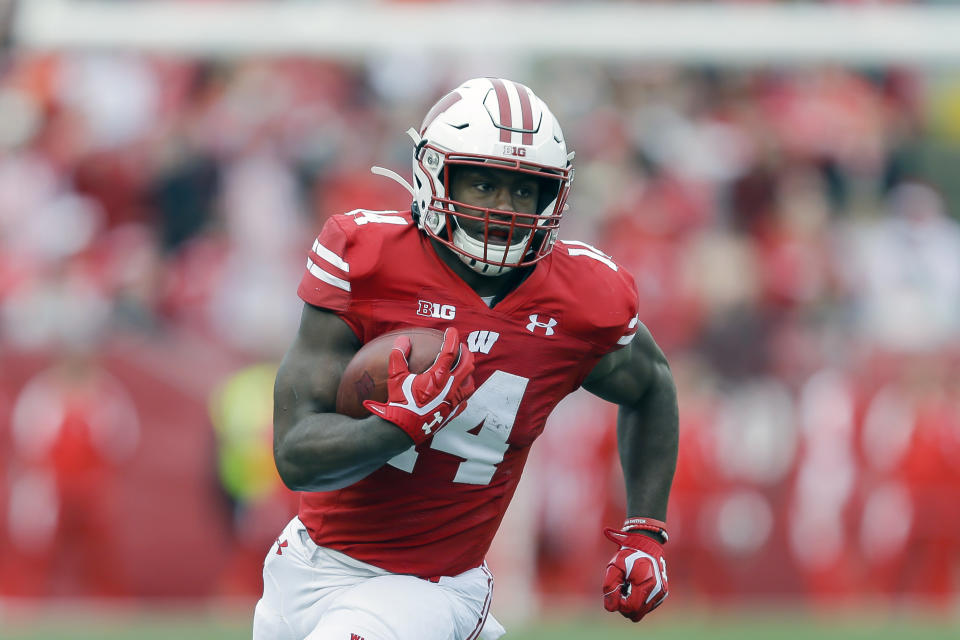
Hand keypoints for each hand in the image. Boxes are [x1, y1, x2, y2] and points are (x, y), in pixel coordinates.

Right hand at [363, 327, 474, 444]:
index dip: (452, 338)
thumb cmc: (400, 402)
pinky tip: (459, 390)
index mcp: (438, 377)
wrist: (404, 429)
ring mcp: (453, 401)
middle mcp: (450, 387)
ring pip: (470, 383)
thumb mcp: (396, 378)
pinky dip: (464, 391)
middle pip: (467, 365)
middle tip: (461, 348)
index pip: (450, 352)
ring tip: (463, 367)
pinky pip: (465, 400)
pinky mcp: (453, 413)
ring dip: (468, 372)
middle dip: (466, 353)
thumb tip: (402, 341)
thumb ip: (399, 356)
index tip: (452, 330)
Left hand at [602, 527, 668, 621]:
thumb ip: (610, 587)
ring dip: (632, 603)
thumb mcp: (615, 567)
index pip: (630, 608)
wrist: (647, 545)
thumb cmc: (629, 555)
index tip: (617, 589)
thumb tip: (611, 608)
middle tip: (621, 589)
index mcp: (646, 585)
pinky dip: (639, 600)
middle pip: (635, 614)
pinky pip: (647, 606)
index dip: (619, 603)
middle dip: (625, 606)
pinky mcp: (662, 594)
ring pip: (641, 612)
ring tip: (629, 585)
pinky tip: (637, 585)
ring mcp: (660, 594)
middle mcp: (656, 593)